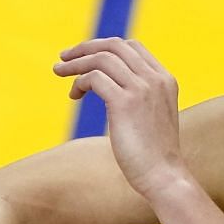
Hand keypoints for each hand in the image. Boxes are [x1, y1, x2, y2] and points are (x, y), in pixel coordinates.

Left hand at [54, 37, 189, 199]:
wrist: (164, 177)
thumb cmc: (154, 155)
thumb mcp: (152, 117)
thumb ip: (139, 97)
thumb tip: (109, 88)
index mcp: (165, 79)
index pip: (131, 46)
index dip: (104, 46)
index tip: (85, 56)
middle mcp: (155, 79)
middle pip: (114, 46)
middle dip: (85, 48)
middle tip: (64, 57)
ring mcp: (142, 89)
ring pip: (101, 59)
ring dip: (76, 63)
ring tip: (58, 72)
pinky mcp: (126, 102)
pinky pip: (94, 78)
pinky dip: (79, 82)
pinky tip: (74, 96)